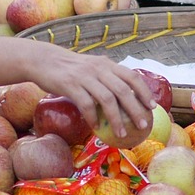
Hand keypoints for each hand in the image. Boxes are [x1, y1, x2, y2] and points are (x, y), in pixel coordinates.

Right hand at [32, 46, 155, 143]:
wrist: (43, 60)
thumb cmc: (69, 69)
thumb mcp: (91, 67)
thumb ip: (106, 77)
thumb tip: (124, 96)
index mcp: (106, 64)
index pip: (132, 76)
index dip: (144, 92)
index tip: (152, 107)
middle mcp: (98, 69)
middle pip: (123, 90)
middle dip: (135, 109)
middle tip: (143, 125)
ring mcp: (84, 76)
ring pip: (107, 99)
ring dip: (116, 119)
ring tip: (121, 134)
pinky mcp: (70, 85)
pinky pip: (86, 104)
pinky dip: (93, 117)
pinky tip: (96, 127)